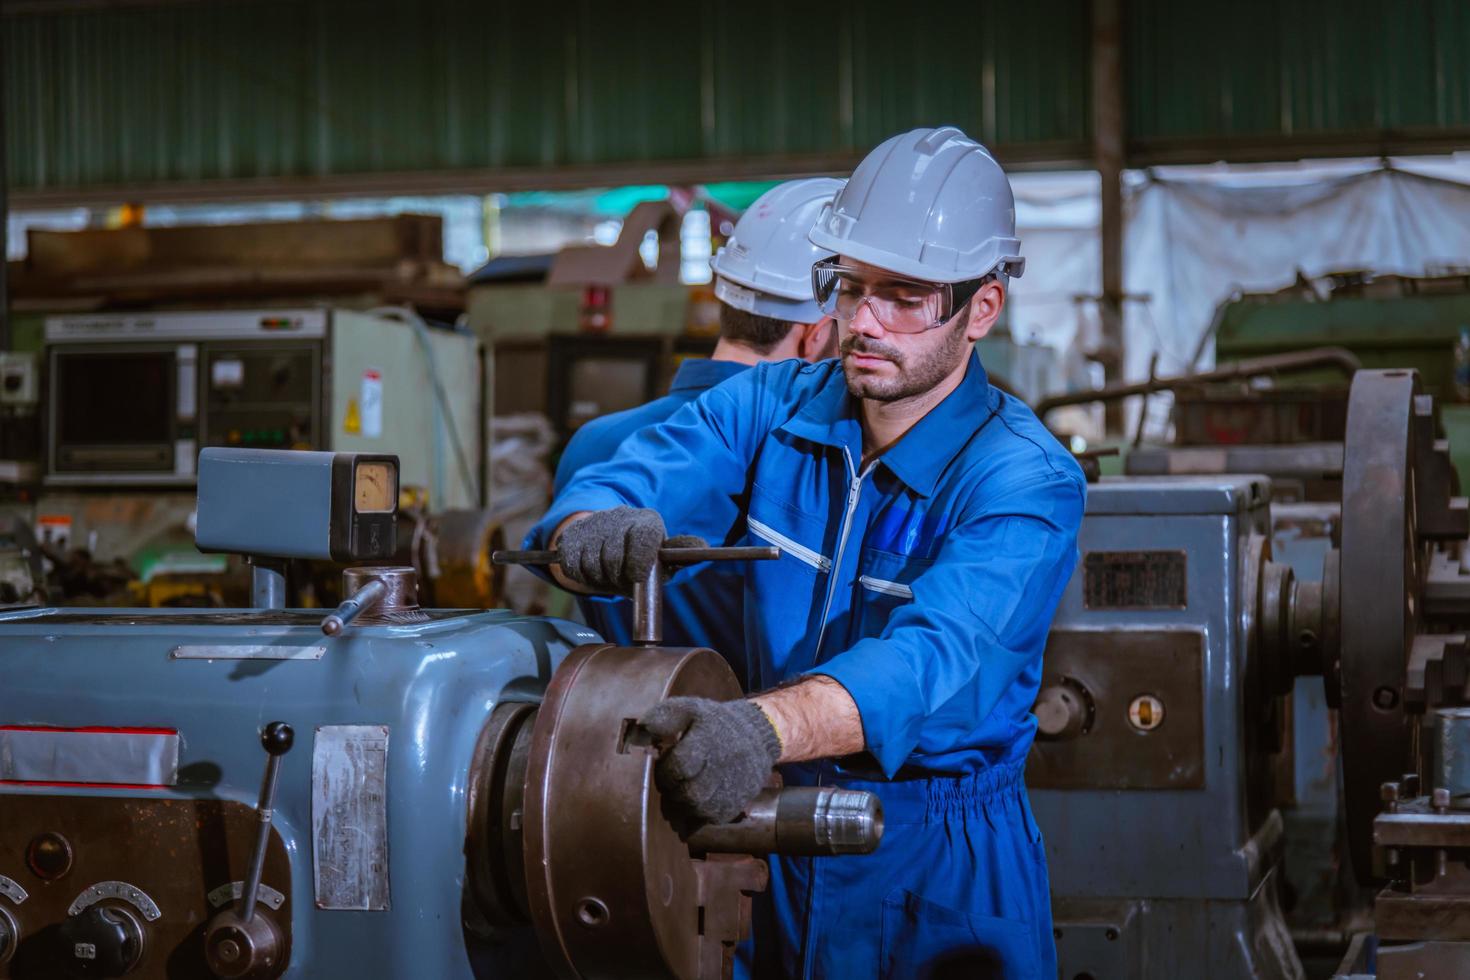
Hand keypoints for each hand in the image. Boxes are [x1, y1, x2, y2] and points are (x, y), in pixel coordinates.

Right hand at [554, 507, 704, 594]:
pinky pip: (571, 565)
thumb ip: (681, 553)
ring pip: (591, 563)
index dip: (638, 561)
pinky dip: (580, 575)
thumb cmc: (642, 551)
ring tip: (609, 573)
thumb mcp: (663, 553)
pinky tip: (592, 569)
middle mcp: (619, 517)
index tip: (636, 577)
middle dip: (617, 577)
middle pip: (613, 557)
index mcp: (646, 521)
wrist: (608, 534)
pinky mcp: (572, 533)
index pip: (642, 538)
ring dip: (599, 578)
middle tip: (622, 579)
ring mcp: (594, 524)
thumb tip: (704, 547)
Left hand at [639, 696, 781, 823]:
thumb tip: (641, 728)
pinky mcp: (739, 802)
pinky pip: (712, 818)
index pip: (681, 765)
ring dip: (684, 804)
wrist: (756, 735)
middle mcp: (725, 764)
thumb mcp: (690, 709)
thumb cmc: (714, 723)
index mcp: (710, 738)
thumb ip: (664, 716)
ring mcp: (735, 786)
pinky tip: (697, 798)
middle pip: (690, 793)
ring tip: (682, 789)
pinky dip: (699, 813)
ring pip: (699, 809)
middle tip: (671, 781)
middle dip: (673, 790)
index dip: (666, 770)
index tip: (664, 765)